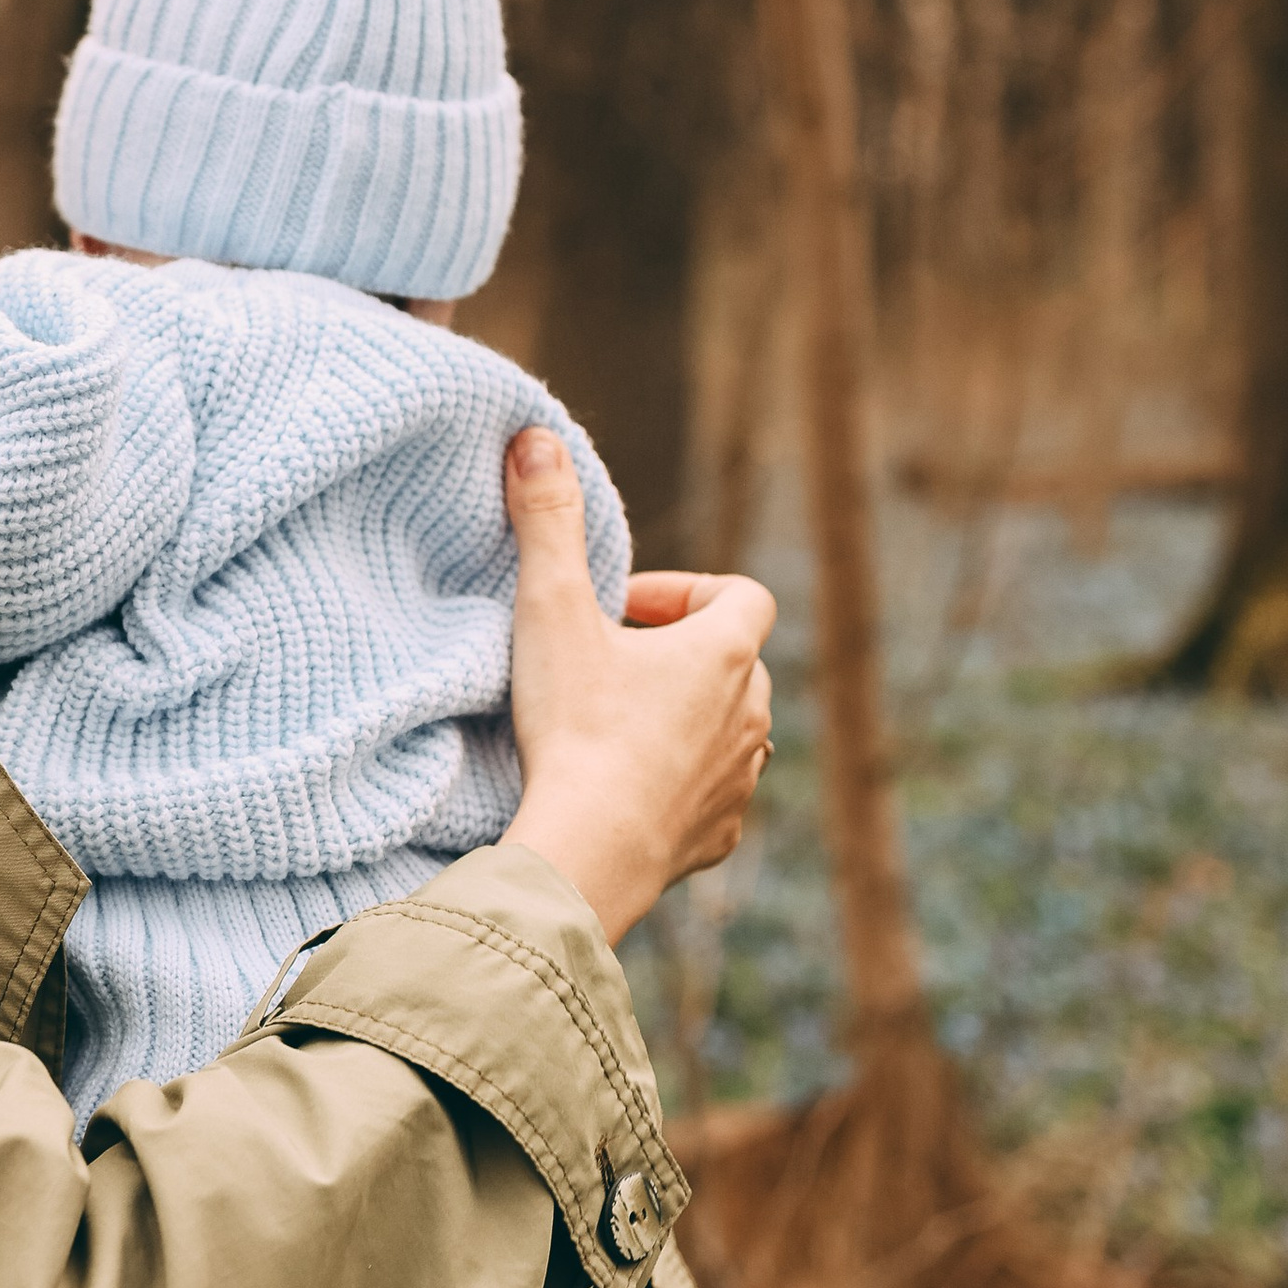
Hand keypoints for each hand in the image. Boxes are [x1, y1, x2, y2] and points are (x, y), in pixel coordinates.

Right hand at [499, 429, 773, 945]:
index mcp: (726, 653)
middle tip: (606, 663)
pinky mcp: (719, 837)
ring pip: (730, 730)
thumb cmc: (577, 729)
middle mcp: (753, 714)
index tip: (622, 608)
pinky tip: (624, 790)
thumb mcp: (551, 610)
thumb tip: (534, 435)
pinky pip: (712, 797)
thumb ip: (547, 520)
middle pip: (734, 662)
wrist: (588, 853)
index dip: (684, 590)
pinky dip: (679, 785)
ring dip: (682, 719)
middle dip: (677, 655)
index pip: (742, 595)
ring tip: (613, 727)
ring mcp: (740, 780)